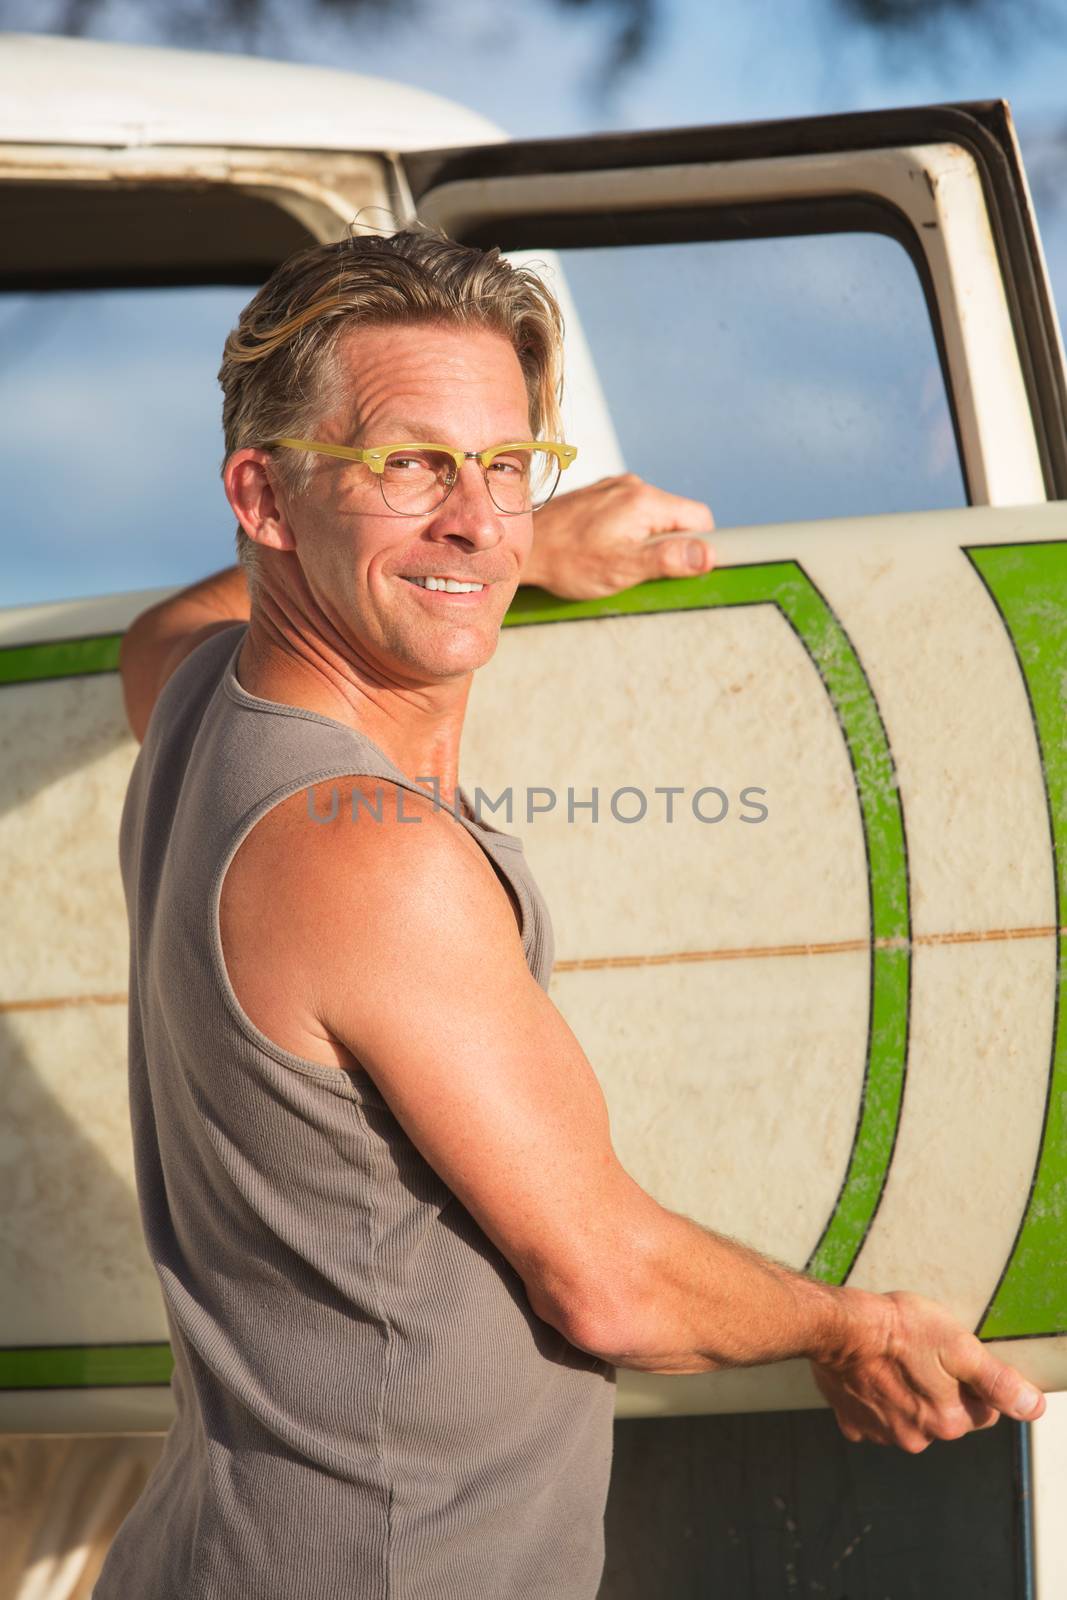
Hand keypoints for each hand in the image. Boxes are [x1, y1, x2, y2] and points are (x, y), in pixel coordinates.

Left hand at [523, 473, 714, 599]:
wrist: (523, 548)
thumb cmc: (569, 562)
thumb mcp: (623, 568)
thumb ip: (668, 559)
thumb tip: (708, 554)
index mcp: (645, 500)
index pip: (699, 518)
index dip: (697, 546)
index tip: (677, 566)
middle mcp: (633, 485)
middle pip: (676, 517)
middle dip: (667, 545)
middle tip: (638, 569)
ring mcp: (615, 487)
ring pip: (653, 515)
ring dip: (645, 540)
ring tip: (616, 559)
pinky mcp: (600, 495)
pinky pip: (630, 512)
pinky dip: (626, 532)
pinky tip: (602, 548)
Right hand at [812, 1288, 1045, 1451]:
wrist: (839, 1327)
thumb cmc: (898, 1329)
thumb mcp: (959, 1345)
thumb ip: (997, 1381)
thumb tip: (1033, 1407)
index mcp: (947, 1421)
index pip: (982, 1410)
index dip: (973, 1382)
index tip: (954, 1357)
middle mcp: (917, 1437)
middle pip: (944, 1415)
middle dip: (939, 1390)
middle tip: (922, 1354)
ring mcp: (882, 1432)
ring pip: (910, 1417)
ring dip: (907, 1396)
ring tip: (895, 1361)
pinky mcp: (853, 1421)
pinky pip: (872, 1417)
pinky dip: (875, 1401)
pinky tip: (871, 1376)